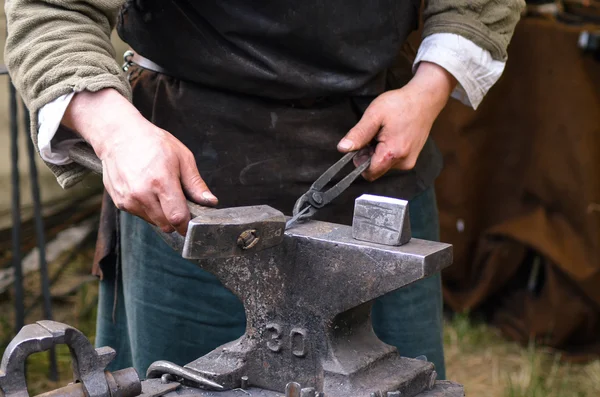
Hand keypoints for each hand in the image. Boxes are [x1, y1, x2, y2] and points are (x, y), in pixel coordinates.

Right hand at [62, 88, 216, 234]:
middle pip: (166, 224)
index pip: (177, 218)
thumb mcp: (182, 157)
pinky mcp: (120, 203)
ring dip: (162, 214)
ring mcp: (129, 200)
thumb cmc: (152, 143)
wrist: (119, 136)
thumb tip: (210, 202)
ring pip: (154, 222)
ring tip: (160, 191)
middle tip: (177, 200)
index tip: (192, 222)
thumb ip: (196, 184)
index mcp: (161, 182)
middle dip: (176, 218)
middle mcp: (142, 194)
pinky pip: (140, 215)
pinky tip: (147, 191)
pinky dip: (148, 209)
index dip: (187, 224)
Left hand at [337, 61, 456, 180]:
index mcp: (392, 153)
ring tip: (385, 132)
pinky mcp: (411, 158)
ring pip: (383, 165)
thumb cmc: (400, 104)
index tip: (362, 144)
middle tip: (374, 133)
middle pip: (375, 169)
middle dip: (369, 154)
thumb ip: (358, 134)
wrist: (425, 99)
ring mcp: (409, 161)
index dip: (360, 161)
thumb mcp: (374, 115)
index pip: (369, 173)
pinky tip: (392, 134)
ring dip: (378, 152)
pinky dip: (387, 150)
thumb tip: (342, 149)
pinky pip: (392, 161)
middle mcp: (403, 162)